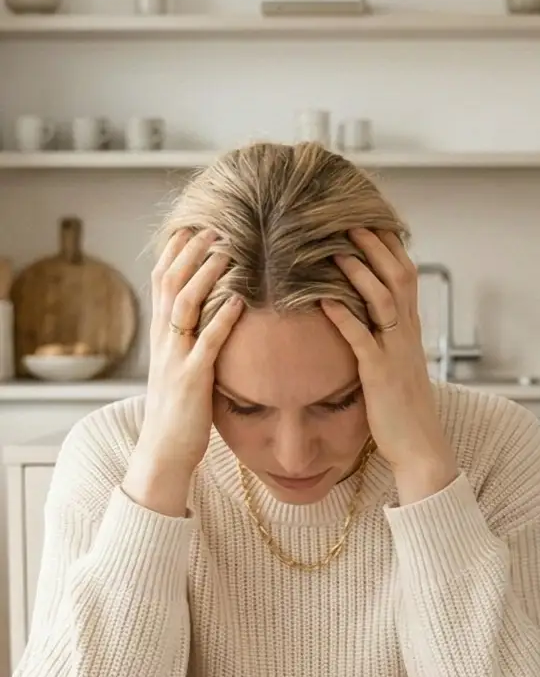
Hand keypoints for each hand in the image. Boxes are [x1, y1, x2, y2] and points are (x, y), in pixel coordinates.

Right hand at [123, 229, 243, 515]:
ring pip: (185, 305)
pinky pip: (207, 343)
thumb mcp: (184, 368)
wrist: (164, 451)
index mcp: (161, 336)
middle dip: (191, 252)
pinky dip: (223, 318)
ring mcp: (176, 359)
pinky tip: (240, 299)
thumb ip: (194, 341)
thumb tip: (215, 316)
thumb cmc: (181, 412)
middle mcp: (164, 341)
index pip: (162, 282)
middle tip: (214, 225)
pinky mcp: (193, 380)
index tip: (193, 226)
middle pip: (171, 284)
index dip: (176, 252)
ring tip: (227, 250)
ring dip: (206, 275)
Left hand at [323, 229, 458, 504]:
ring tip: (333, 247)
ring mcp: (396, 353)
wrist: (421, 448)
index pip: (406, 275)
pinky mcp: (380, 375)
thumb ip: (385, 337)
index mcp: (411, 330)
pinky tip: (322, 299)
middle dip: (375, 245)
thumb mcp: (398, 364)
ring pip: (383, 300)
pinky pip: (362, 338)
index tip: (367, 218)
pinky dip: (343, 316)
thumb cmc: (403, 410)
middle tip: (348, 217)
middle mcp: (407, 335)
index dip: (389, 245)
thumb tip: (364, 315)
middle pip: (399, 276)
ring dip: (359, 271)